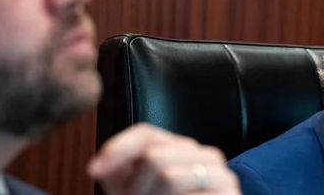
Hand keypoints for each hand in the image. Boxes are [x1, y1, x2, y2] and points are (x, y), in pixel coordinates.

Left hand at [88, 123, 240, 194]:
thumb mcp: (135, 191)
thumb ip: (118, 172)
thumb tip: (98, 166)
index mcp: (182, 148)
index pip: (145, 134)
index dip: (117, 149)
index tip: (93, 170)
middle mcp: (204, 155)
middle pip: (153, 156)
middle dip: (137, 187)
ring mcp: (221, 174)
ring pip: (167, 175)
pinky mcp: (230, 193)